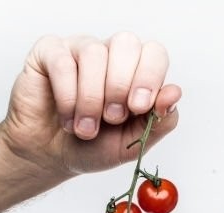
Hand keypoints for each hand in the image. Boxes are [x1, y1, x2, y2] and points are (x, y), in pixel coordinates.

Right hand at [0, 32, 181, 177]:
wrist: (51, 158)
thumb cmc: (92, 146)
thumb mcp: (133, 143)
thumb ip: (160, 121)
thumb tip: (174, 93)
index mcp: (135, 71)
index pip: (154, 53)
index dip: (149, 77)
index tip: (138, 107)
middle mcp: (110, 55)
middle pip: (126, 44)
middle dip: (120, 86)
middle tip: (111, 118)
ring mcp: (79, 50)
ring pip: (94, 54)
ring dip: (91, 99)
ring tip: (85, 129)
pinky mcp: (50, 53)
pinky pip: (63, 62)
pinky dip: (67, 96)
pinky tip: (67, 119)